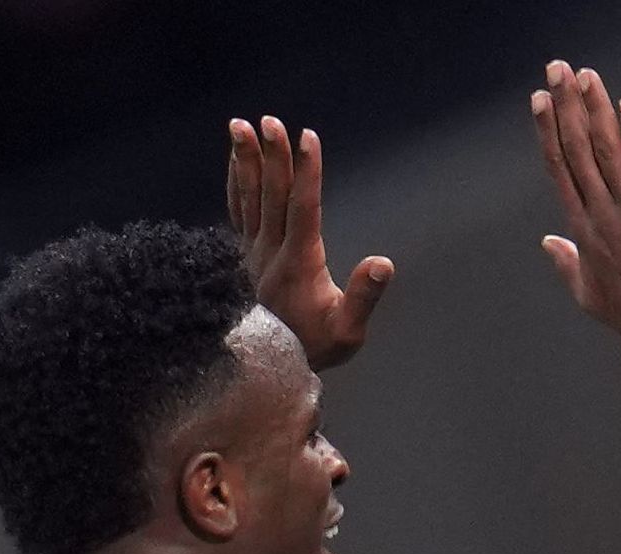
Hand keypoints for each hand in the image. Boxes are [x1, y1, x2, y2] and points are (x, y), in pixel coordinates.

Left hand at [226, 116, 392, 368]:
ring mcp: (252, 251)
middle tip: (271, 120)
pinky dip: (236, 181)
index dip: (307, 171)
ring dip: (245, 159)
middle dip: (273, 155)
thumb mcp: (348, 331)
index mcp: (299, 263)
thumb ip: (364, 296)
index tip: (309, 138)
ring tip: (240, 125)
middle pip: (271, 193)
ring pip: (248, 196)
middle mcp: (270, 251)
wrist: (266, 365)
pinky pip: (236, 208)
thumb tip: (384, 263)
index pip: (303, 207)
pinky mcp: (243, 254)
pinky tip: (236, 160)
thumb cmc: (315, 347)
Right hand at [529, 61, 620, 342]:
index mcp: (582, 226)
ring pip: (607, 149)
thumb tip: (548, 242)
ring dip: (595, 109)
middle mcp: (602, 211)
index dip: (548, 129)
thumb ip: (566, 262)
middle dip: (566, 104)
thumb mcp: (587, 292)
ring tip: (585, 76)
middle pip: (578, 147)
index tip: (540, 98)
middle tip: (557, 67)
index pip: (559, 166)